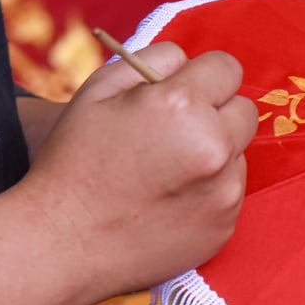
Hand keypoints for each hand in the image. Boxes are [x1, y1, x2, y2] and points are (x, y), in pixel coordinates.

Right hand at [15, 42, 258, 300]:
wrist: (61, 243)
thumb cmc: (73, 161)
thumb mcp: (97, 91)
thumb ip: (151, 60)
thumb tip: (188, 61)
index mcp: (183, 105)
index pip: (228, 68)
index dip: (203, 76)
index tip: (184, 91)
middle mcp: (214, 146)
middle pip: (244, 110)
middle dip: (215, 112)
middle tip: (174, 130)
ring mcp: (225, 190)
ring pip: (239, 152)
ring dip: (215, 152)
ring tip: (165, 170)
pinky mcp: (226, 225)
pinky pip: (231, 191)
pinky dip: (210, 189)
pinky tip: (169, 199)